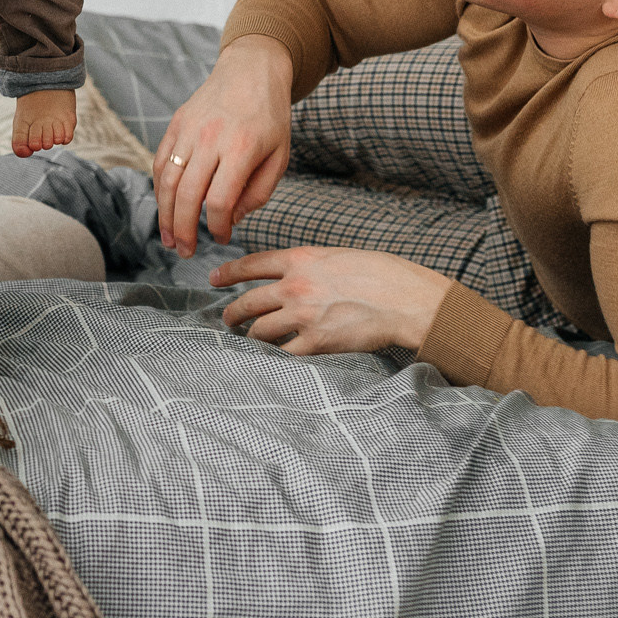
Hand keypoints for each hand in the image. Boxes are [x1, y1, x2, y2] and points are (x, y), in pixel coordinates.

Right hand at [155, 34, 294, 256]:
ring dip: (165, 215)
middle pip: (188, 195)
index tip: (222, 238)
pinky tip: (165, 208)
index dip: (218, 227)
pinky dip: (160, 189)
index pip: (221, 201)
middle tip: (185, 252)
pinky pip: (160, 163)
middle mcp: (210, 139)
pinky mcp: (176, 124)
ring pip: (168, 181)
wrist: (251, 70)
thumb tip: (232, 218)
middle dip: (184, 230)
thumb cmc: (270, 117)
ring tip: (170, 239)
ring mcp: (189, 130)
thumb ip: (258, 191)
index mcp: (241, 148)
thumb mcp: (280, 156)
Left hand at [212, 246, 454, 354]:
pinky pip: (281, 355)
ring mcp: (302, 315)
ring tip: (248, 342)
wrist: (404, 298)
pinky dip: (273, 359)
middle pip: (248, 302)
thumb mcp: (339, 256)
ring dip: (250, 339)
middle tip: (227, 320)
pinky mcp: (315, 342)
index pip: (251, 265)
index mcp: (300, 259)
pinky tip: (268, 362)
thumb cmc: (382, 274)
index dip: (228, 273)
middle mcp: (294, 285)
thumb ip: (312, 266)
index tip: (213, 279)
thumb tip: (295, 276)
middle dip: (232, 313)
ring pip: (258, 331)